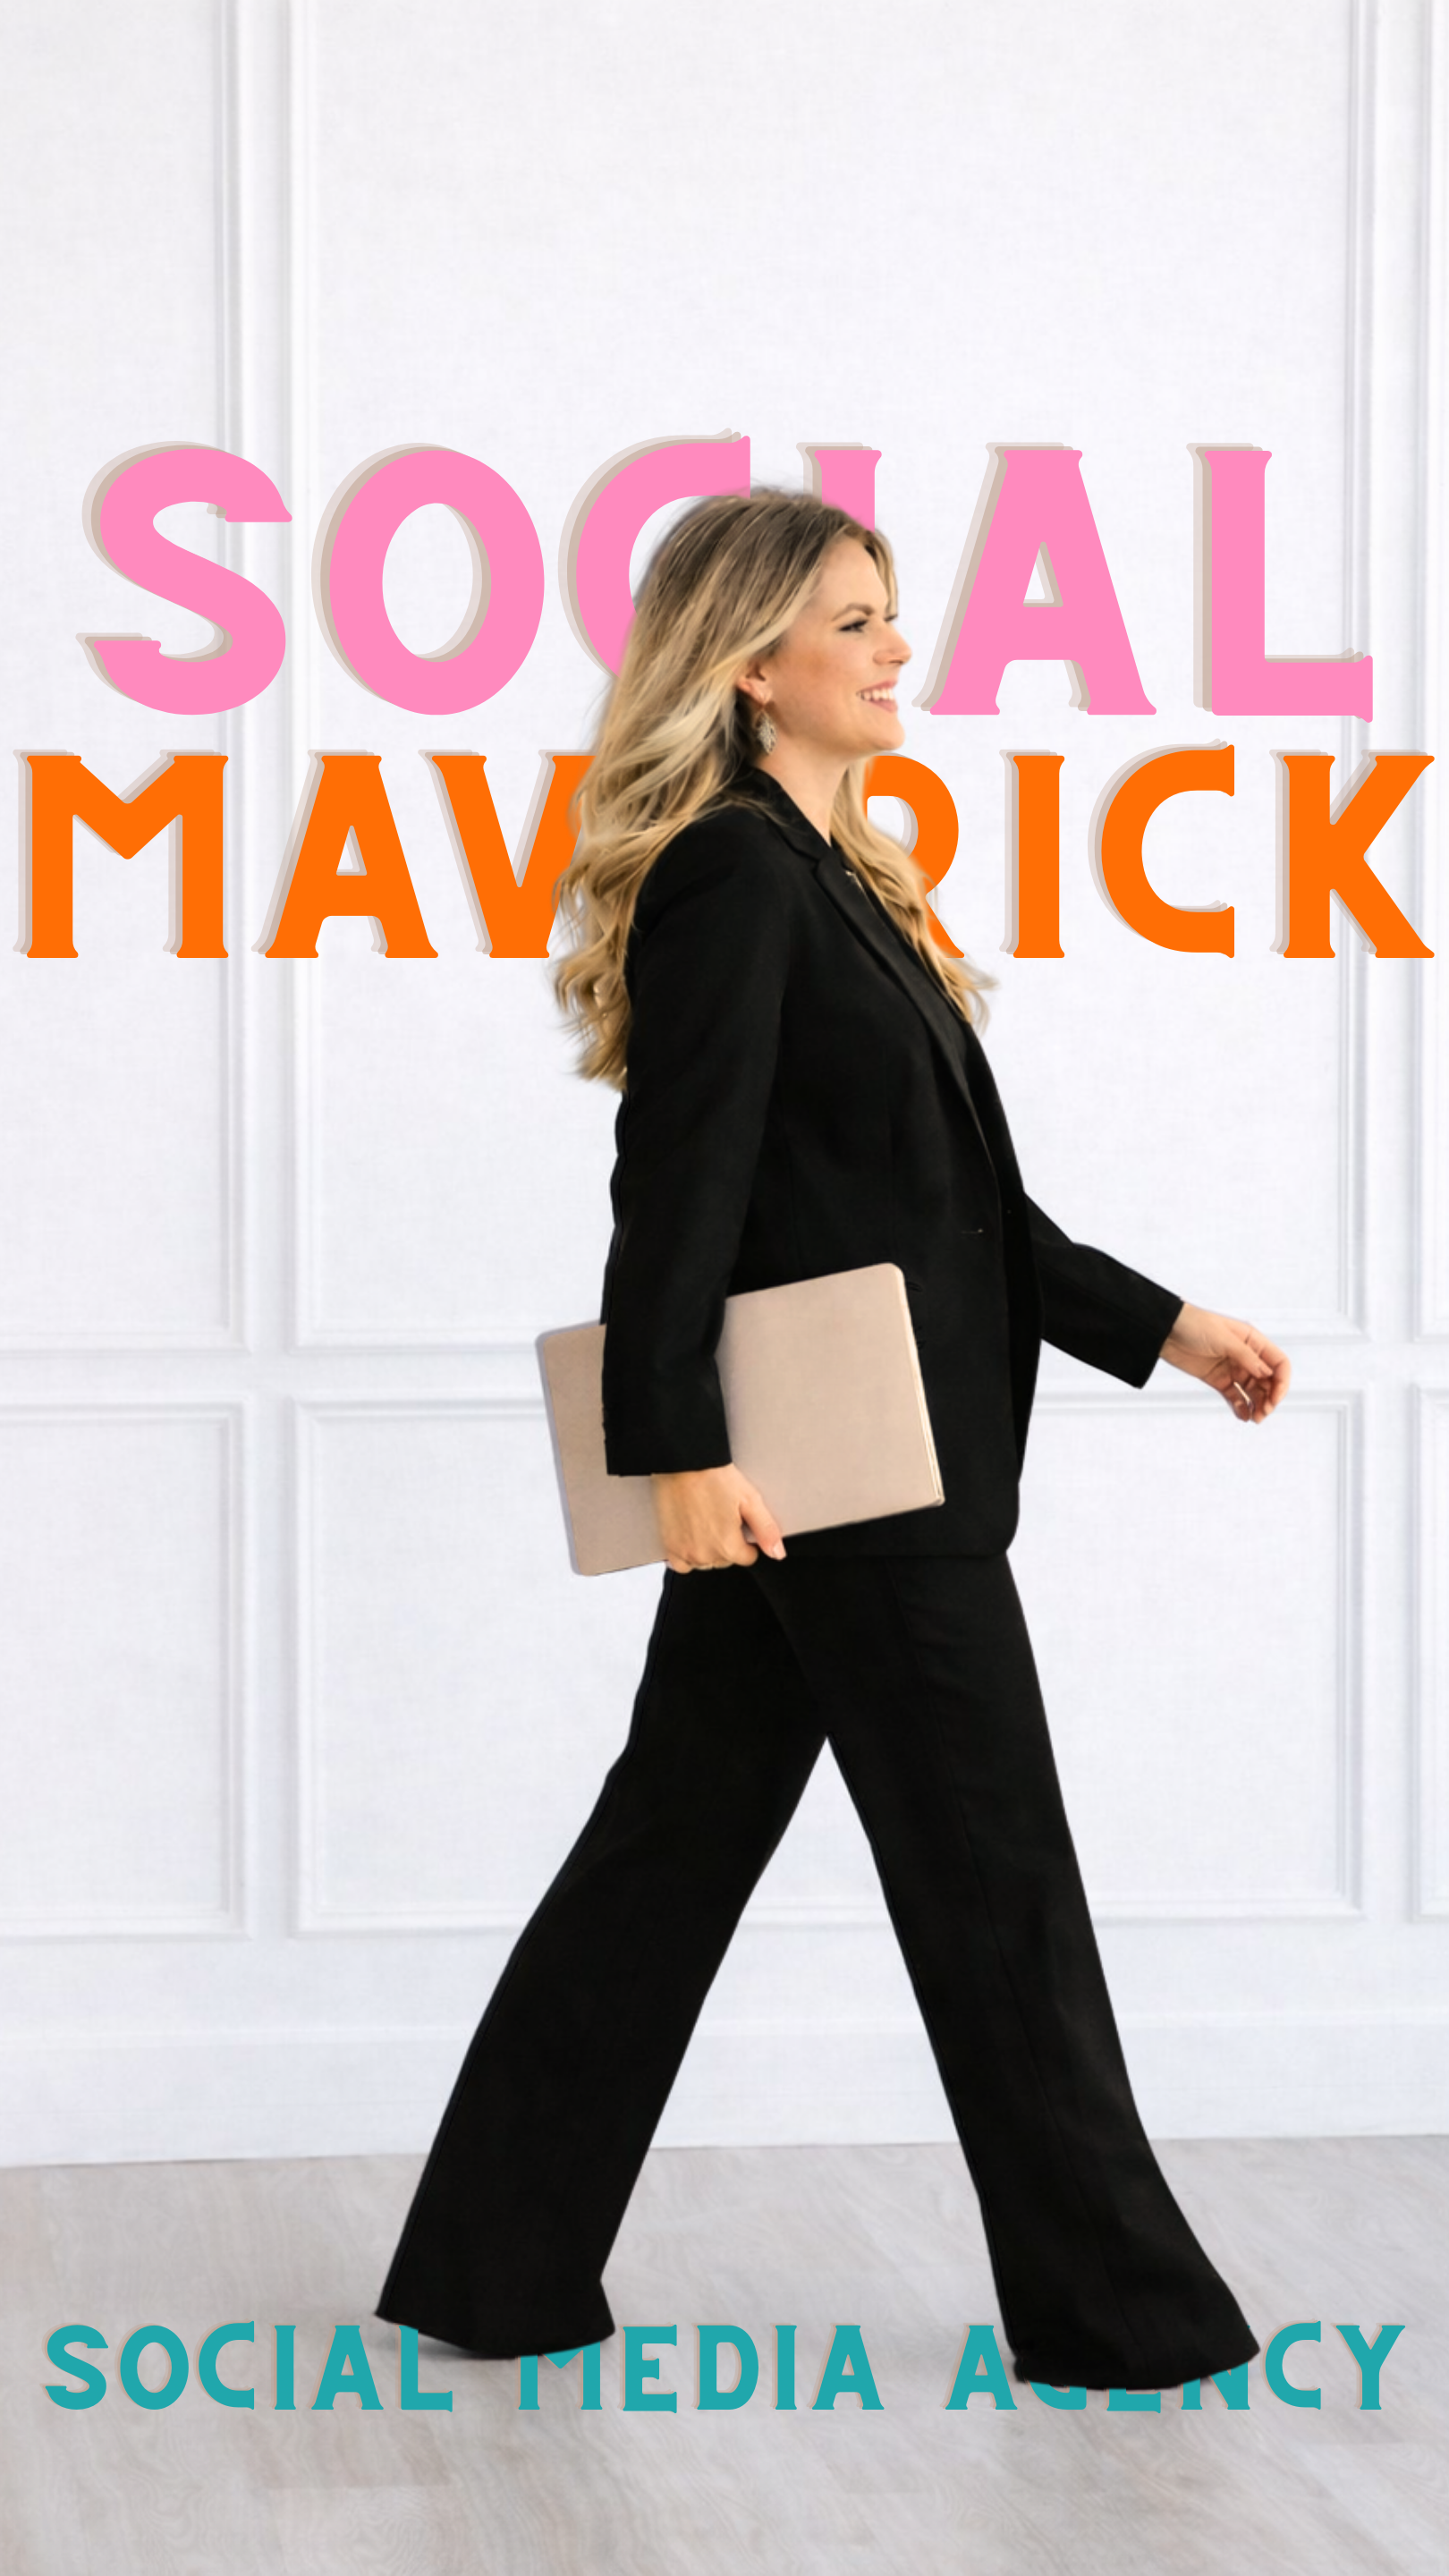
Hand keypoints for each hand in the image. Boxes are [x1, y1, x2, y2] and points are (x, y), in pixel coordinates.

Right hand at [651, 1464, 786, 1571]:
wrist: (683, 1463)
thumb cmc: (713, 1477)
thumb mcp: (750, 1499)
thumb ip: (766, 1530)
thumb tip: (777, 1553)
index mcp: (728, 1545)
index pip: (747, 1558)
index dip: (747, 1542)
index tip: (739, 1525)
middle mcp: (705, 1554)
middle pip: (725, 1560)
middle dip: (727, 1544)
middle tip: (722, 1517)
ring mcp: (685, 1552)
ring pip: (705, 1563)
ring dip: (708, 1550)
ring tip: (706, 1522)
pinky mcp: (669, 1546)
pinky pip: (682, 1565)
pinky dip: (687, 1555)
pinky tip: (691, 1536)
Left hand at [1159, 1300, 1290, 1422]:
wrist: (1165, 1331)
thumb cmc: (1194, 1325)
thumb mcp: (1223, 1338)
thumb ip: (1245, 1356)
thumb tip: (1267, 1373)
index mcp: (1253, 1341)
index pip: (1278, 1363)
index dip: (1282, 1382)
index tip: (1275, 1398)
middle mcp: (1246, 1356)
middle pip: (1268, 1382)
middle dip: (1270, 1398)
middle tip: (1264, 1413)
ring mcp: (1233, 1369)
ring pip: (1253, 1392)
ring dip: (1257, 1406)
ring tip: (1255, 1419)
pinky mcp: (1218, 1380)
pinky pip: (1235, 1397)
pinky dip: (1241, 1408)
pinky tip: (1243, 1417)